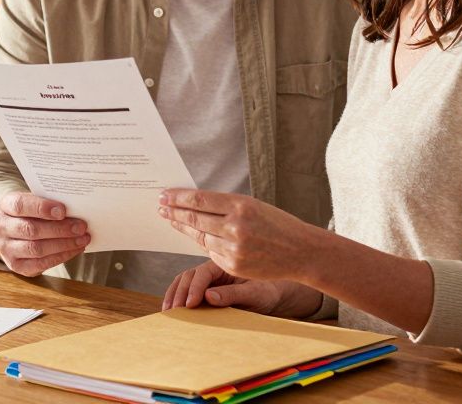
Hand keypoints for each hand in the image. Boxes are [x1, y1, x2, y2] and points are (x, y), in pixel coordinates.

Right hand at [0, 192, 89, 276]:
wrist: (12, 230)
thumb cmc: (29, 211)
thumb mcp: (32, 200)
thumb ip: (48, 201)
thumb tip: (76, 208)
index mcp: (4, 205)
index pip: (20, 205)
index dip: (42, 208)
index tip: (63, 210)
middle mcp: (0, 227)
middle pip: (30, 229)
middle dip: (59, 229)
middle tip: (81, 226)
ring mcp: (5, 249)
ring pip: (36, 248)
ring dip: (64, 244)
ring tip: (82, 239)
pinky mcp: (16, 265)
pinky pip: (40, 264)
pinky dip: (61, 256)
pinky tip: (75, 249)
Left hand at [158, 189, 321, 281]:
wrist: (301, 252)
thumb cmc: (277, 224)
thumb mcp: (253, 206)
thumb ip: (225, 206)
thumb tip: (193, 203)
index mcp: (241, 205)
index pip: (199, 199)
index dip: (178, 198)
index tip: (164, 195)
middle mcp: (235, 226)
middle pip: (194, 218)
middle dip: (174, 212)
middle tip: (160, 206)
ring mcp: (234, 248)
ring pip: (200, 236)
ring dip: (183, 228)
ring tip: (171, 219)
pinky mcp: (233, 265)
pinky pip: (211, 252)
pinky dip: (204, 243)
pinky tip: (197, 236)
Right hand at [162, 261, 321, 316]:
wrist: (278, 293)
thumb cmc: (270, 291)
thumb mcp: (256, 294)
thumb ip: (233, 294)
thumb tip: (209, 297)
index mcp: (226, 263)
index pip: (202, 273)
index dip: (194, 289)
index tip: (189, 304)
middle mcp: (214, 268)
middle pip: (188, 276)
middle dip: (178, 292)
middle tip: (173, 310)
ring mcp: (209, 278)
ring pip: (184, 281)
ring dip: (173, 294)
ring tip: (167, 311)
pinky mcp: (206, 288)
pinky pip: (188, 289)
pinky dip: (177, 297)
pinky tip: (171, 307)